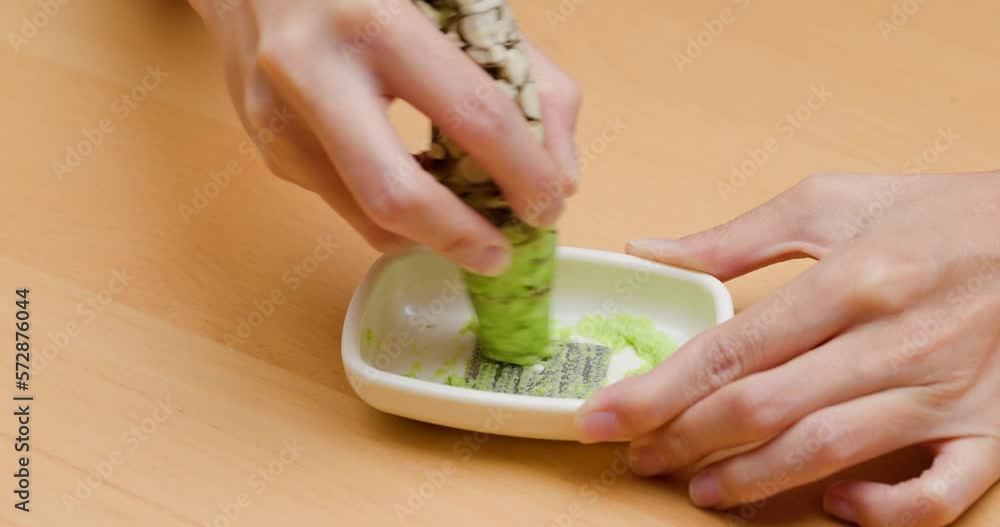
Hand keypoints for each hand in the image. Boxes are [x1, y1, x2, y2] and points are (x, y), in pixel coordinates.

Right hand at [188, 0, 579, 274]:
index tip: (548, 205)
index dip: (521, 173)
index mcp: (374, 21)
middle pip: (395, 195)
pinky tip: (417, 179)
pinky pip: (345, 202)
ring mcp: (278, 119)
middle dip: (460, 238)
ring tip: (467, 214)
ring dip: (429, 231)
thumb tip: (558, 174)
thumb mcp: (454, 2)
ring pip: (366, 217)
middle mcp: (313, 72)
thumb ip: (525, 75)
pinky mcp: (268, 149)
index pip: (471, 115)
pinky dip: (393, 208)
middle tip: (501, 254)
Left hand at [575, 172, 999, 525]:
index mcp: (851, 280)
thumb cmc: (936, 216)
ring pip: (827, 452)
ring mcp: (944, 393)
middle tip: (638, 453)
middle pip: (764, 407)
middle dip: (685, 439)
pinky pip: (936, 495)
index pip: (730, 349)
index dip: (656, 391)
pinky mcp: (988, 431)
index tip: (602, 417)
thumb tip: (650, 253)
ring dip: (751, 480)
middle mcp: (893, 341)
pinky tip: (831, 504)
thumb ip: (735, 238)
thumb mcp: (831, 204)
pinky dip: (881, 512)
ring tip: (699, 488)